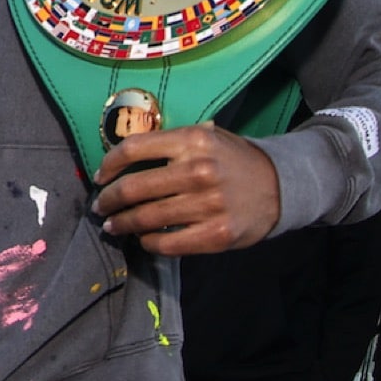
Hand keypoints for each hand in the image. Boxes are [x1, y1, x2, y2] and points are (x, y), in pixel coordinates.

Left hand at [92, 122, 279, 254]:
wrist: (279, 186)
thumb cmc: (233, 160)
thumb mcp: (207, 137)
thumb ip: (170, 143)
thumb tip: (122, 157)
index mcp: (193, 140)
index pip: (134, 148)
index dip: (109, 164)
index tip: (101, 177)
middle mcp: (198, 170)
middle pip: (134, 188)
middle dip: (109, 200)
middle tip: (100, 207)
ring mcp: (208, 205)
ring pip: (146, 218)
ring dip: (122, 224)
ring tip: (114, 225)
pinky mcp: (215, 235)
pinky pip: (167, 243)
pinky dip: (148, 242)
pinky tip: (143, 239)